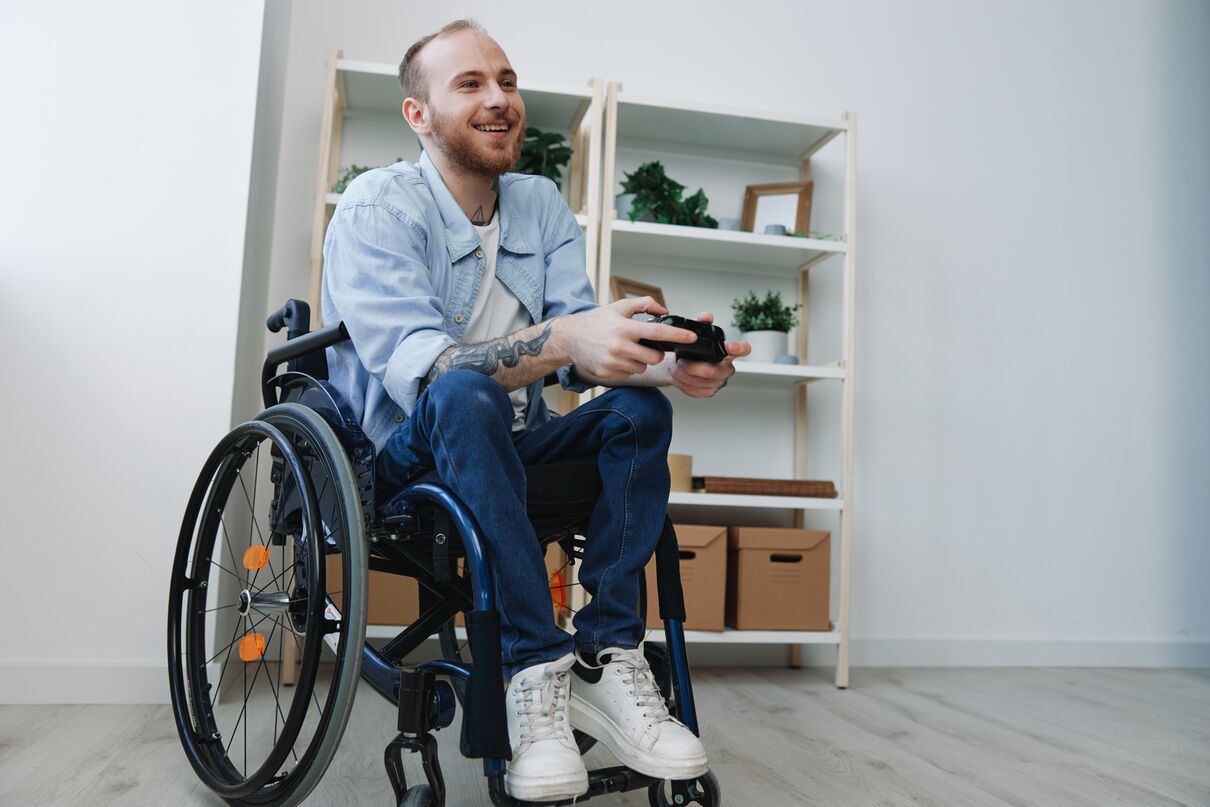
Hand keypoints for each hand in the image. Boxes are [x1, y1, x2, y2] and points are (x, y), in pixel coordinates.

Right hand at [560, 297, 697, 380]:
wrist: (570, 338)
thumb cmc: (596, 322)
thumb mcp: (619, 306)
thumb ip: (644, 304)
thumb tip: (665, 312)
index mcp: (624, 327)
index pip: (658, 333)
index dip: (678, 336)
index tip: (692, 337)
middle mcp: (619, 346)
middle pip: (654, 357)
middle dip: (655, 353)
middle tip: (645, 346)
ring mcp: (612, 362)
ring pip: (642, 368)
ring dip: (640, 361)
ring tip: (626, 350)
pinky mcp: (607, 374)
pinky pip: (628, 374)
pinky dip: (627, 368)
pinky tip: (616, 358)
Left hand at [665, 311, 749, 397]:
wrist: (678, 365)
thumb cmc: (691, 350)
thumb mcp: (694, 333)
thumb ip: (701, 322)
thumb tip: (706, 317)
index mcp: (728, 352)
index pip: (743, 349)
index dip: (739, 348)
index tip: (731, 347)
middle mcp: (727, 368)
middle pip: (712, 371)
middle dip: (692, 366)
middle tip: (680, 361)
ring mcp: (718, 382)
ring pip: (699, 382)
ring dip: (683, 374)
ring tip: (678, 366)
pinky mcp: (708, 392)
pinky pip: (693, 390)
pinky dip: (682, 382)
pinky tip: (680, 376)